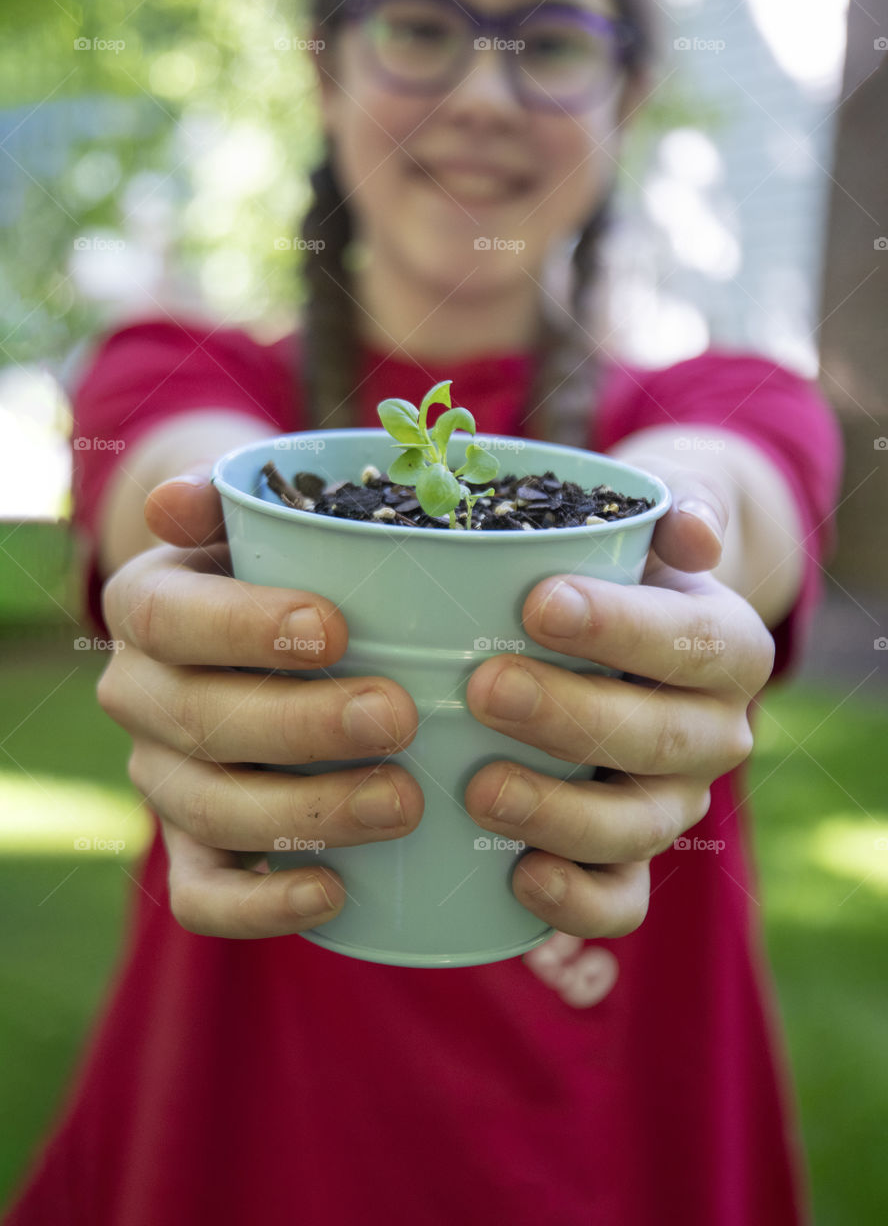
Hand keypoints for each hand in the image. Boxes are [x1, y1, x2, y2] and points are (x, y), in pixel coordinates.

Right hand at [97, 469, 421, 939]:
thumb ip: (227, 499)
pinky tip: (338, 890)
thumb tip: (178, 501)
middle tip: (398, 715)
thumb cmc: (280, 568)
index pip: (169, 619)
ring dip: (307, 813)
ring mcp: (161, 778)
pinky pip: (201, 896)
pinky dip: (262, 906)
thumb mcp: (258, 520)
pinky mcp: (191, 847)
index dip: (243, 628)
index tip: (334, 629)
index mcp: (147, 608)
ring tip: (403, 802)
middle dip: (301, 725)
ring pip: (208, 812)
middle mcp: (139, 695)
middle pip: (197, 722)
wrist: (259, 634)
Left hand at [463, 472, 774, 964]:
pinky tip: (516, 880)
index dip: (620, 628)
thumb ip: (672, 508)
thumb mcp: (647, 520)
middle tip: (486, 687)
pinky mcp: (627, 858)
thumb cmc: (618, 566)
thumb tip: (690, 533)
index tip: (538, 603)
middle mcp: (714, 733)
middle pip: (660, 740)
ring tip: (481, 789)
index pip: (689, 642)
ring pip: (637, 828)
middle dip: (570, 718)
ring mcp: (672, 803)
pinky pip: (620, 901)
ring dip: (560, 815)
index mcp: (727, 649)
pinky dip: (574, 905)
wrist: (617, 633)